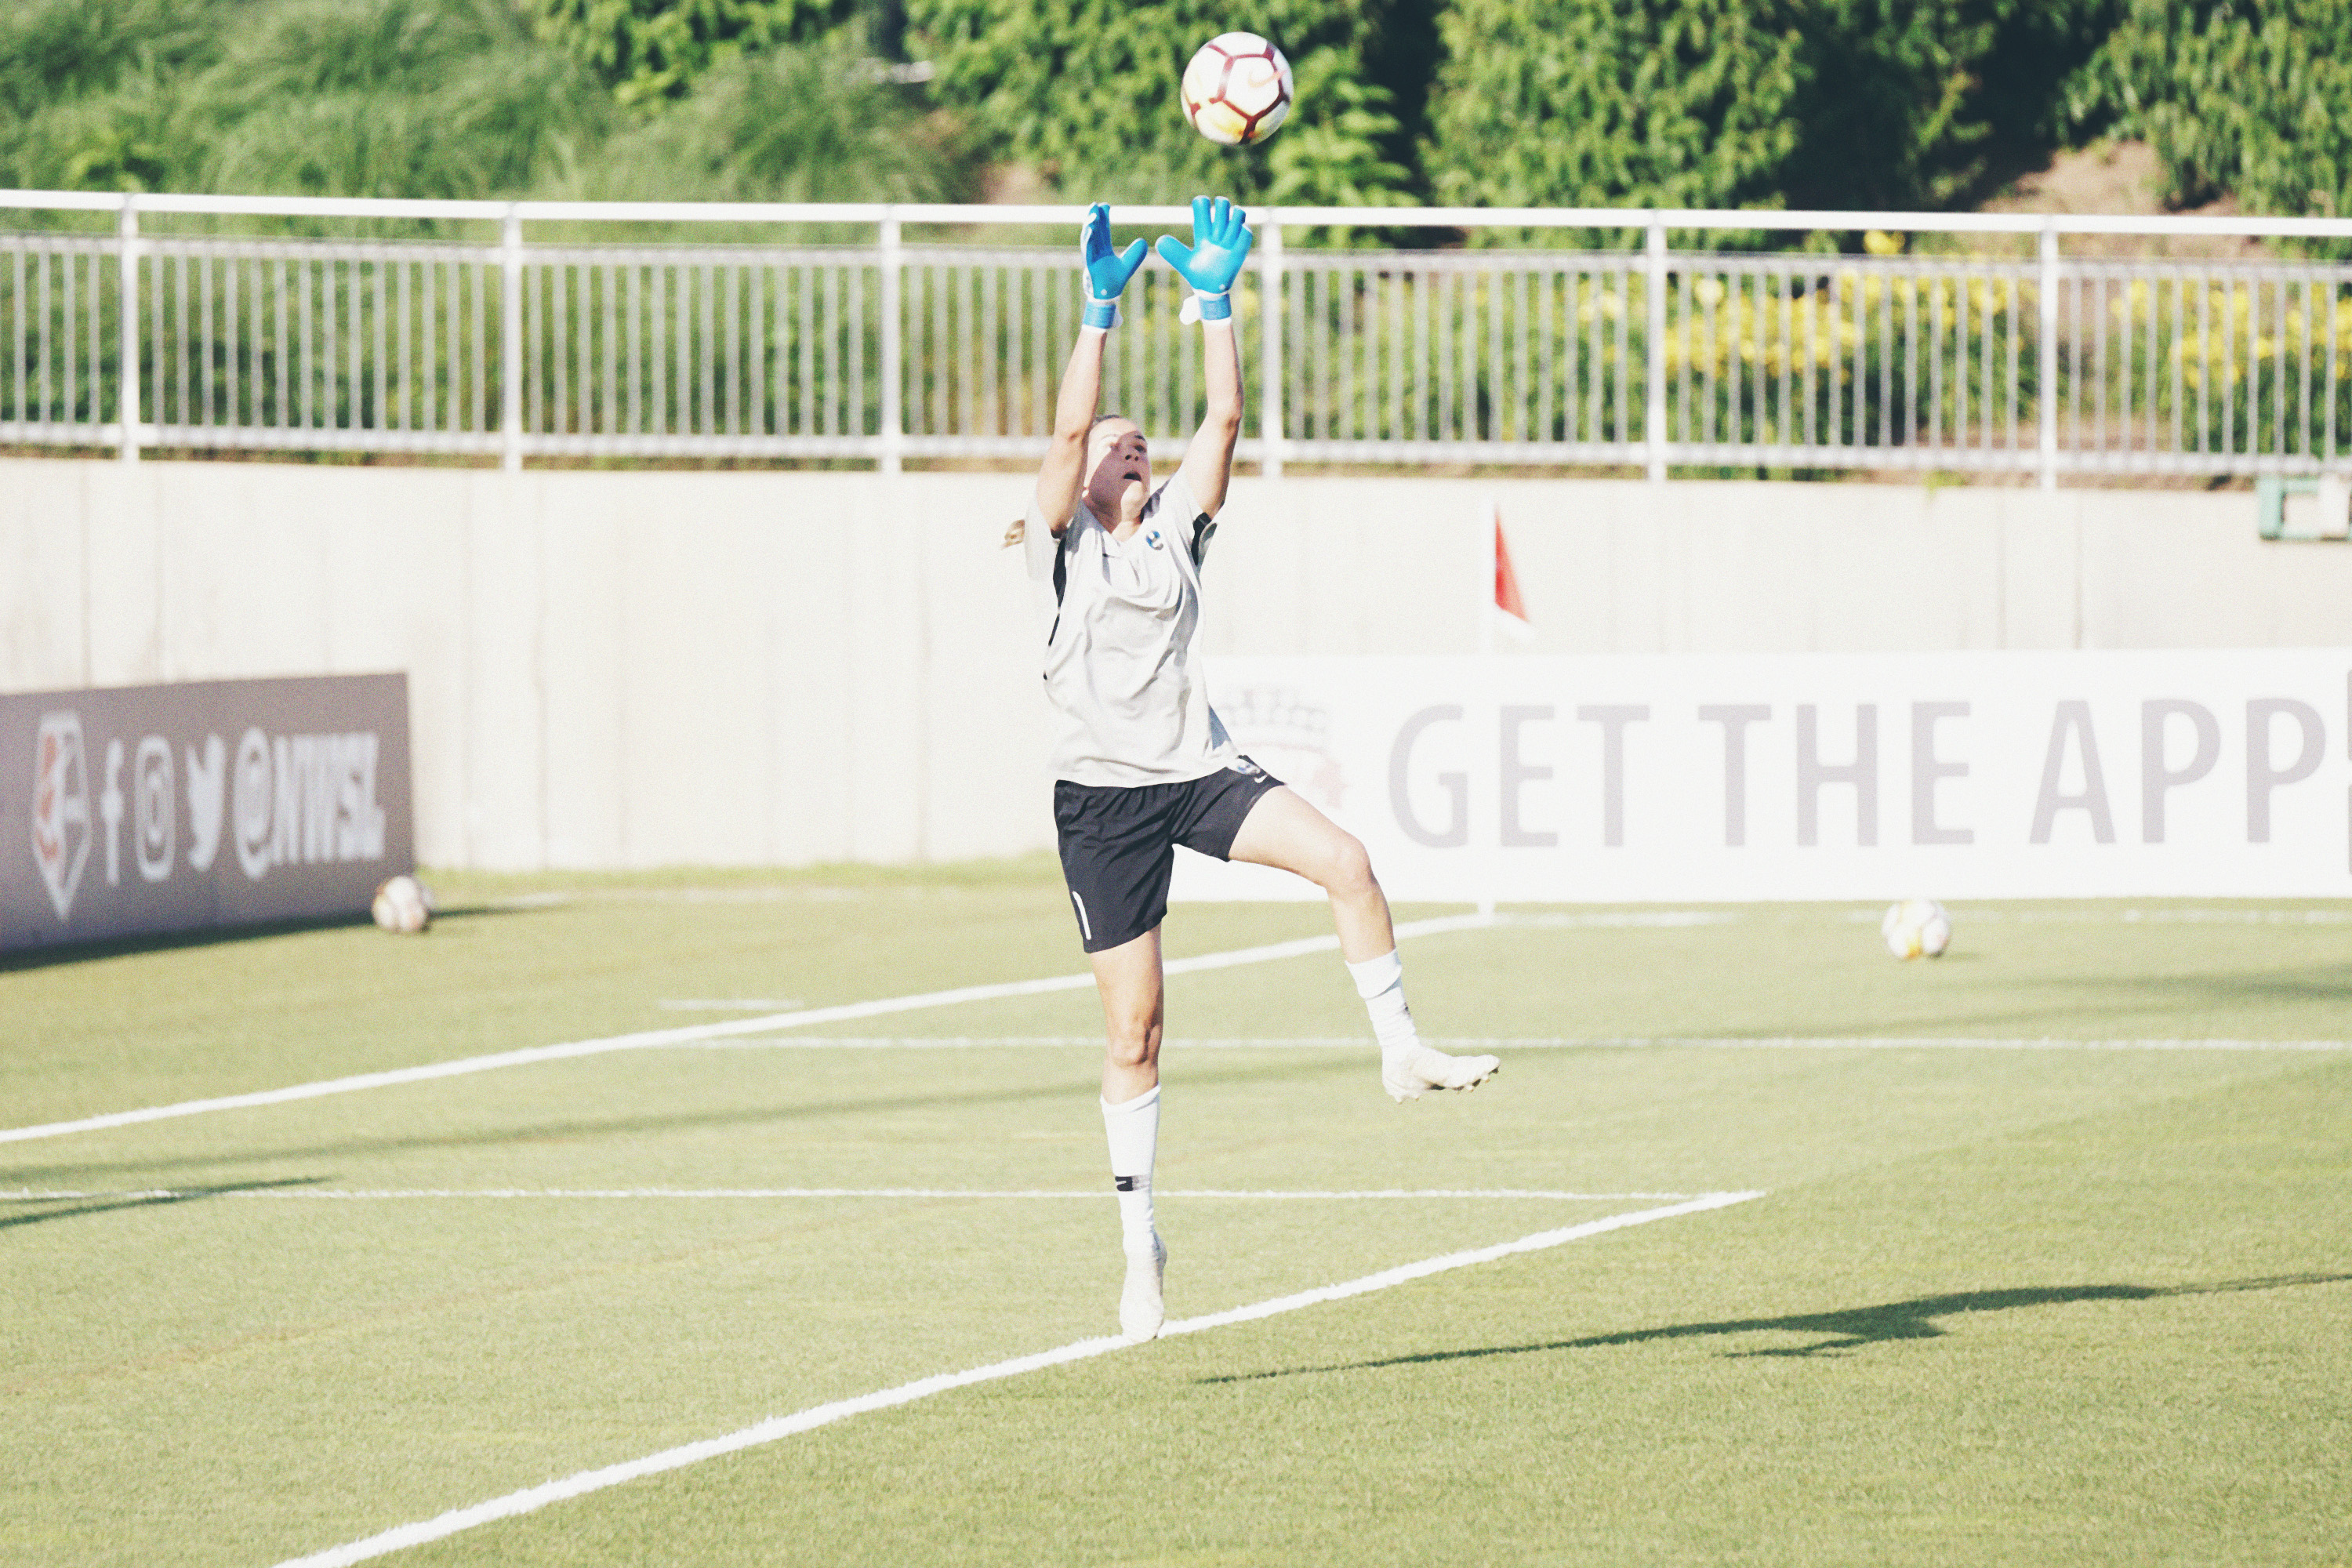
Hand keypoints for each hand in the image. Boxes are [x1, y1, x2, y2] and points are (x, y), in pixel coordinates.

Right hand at [1081, 203, 1146, 327]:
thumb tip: (1143, 241)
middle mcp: (1096, 251)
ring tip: (1092, 214)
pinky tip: (1090, 229)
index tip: (1106, 205)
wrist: (1107, 296)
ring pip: (1088, 238)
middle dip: (1094, 217)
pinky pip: (1088, 249)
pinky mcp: (1089, 264)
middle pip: (1094, 231)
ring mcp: (1091, 257)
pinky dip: (1088, 239)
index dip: (1104, 218)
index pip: (1103, 230)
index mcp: (1104, 249)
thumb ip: (1135, 254)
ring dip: (1089, 226)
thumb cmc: (1115, 281)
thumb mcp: (1128, 265)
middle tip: (1095, 204)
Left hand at [1155, 196, 1251, 319]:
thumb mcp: (1184, 263)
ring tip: (1225, 238)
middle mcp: (1217, 230)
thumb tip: (1159, 241)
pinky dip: (1241, 233)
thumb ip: (1173, 252)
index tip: (1202, 210)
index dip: (1202, 203)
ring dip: (1232, 222)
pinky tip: (1233, 244)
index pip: (1202, 206)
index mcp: (1202, 231)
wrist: (1212, 289)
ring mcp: (1231, 237)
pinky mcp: (1241, 246)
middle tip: (1215, 228)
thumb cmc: (1197, 274)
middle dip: (1221, 207)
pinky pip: (1245, 231)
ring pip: (1237, 212)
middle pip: (1222, 203)